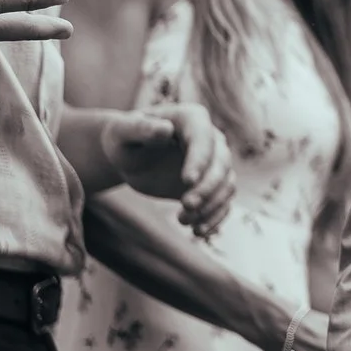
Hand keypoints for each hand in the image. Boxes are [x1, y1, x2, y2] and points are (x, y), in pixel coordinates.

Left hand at [102, 101, 235, 233]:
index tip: (186, 181)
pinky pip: (224, 201)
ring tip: (183, 221)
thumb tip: (164, 129)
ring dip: (211, 206)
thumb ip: (140, 129)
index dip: (199, 159)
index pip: (204, 138)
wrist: (132, 156)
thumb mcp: (123, 132)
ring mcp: (215, 162)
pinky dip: (215, 217)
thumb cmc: (125, 139)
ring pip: (227, 184)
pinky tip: (198, 232)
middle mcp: (211, 138)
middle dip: (207, 188)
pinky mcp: (212, 184)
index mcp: (192, 119)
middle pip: (222, 164)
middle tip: (185, 207)